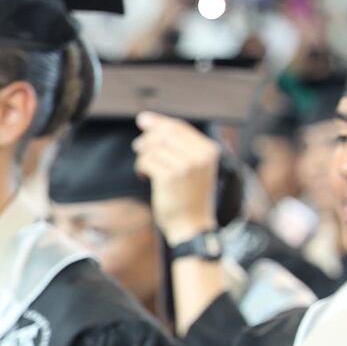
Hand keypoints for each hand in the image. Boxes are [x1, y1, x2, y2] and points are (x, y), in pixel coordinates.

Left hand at [134, 112, 222, 242]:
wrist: (191, 226)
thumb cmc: (189, 197)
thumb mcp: (195, 167)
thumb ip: (182, 146)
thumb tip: (151, 122)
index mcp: (209, 150)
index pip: (180, 126)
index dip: (159, 121)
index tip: (144, 119)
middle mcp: (200, 156)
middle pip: (165, 133)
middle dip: (148, 137)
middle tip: (138, 146)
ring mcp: (186, 166)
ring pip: (154, 147)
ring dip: (143, 155)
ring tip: (145, 167)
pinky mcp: (170, 177)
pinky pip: (147, 161)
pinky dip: (141, 167)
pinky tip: (144, 176)